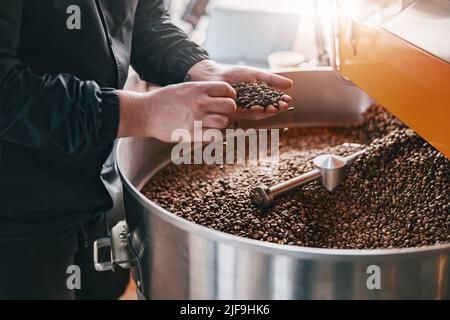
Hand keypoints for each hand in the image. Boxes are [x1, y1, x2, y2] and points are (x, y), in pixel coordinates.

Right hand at [117, 81, 235, 141]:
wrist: (145, 113)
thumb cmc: (164, 100)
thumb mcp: (184, 87)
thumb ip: (201, 90)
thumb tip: (219, 93)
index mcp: (198, 88)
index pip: (227, 89)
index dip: (230, 95)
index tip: (226, 100)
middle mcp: (199, 102)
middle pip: (229, 106)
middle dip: (228, 110)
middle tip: (221, 113)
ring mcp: (196, 118)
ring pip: (224, 122)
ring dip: (221, 124)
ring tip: (212, 124)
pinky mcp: (192, 134)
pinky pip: (215, 136)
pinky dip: (214, 135)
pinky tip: (207, 133)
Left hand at [188, 60, 292, 119]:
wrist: (216, 76)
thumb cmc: (235, 74)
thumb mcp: (256, 75)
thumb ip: (272, 80)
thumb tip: (291, 85)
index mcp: (259, 97)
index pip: (273, 101)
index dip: (281, 102)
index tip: (288, 99)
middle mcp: (253, 106)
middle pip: (267, 110)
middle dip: (276, 109)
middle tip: (283, 106)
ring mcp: (244, 110)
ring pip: (258, 114)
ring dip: (267, 112)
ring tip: (274, 108)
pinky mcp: (235, 112)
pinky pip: (245, 113)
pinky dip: (253, 111)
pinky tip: (258, 107)